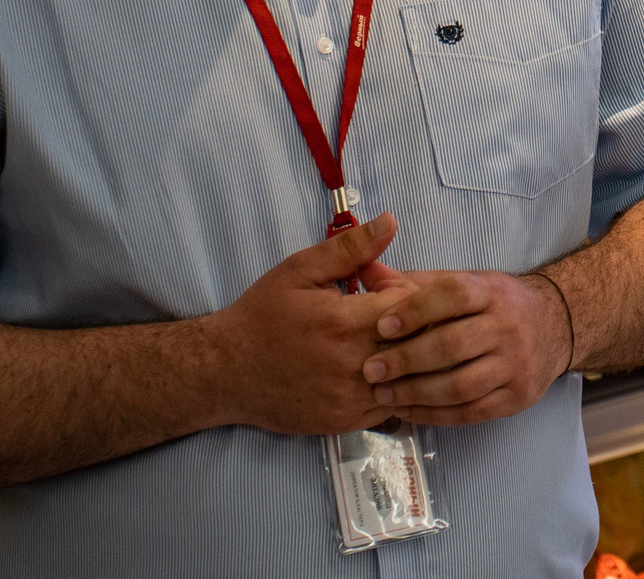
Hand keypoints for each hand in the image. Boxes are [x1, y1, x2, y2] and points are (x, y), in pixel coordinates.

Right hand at [206, 215, 411, 435]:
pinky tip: (375, 369)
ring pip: (410, 378)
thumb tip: (390, 222)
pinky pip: (393, 405)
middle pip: (418, 342)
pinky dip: (394, 386)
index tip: (381, 288)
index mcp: (345, 322)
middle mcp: (354, 365)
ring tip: (384, 341)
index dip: (405, 291)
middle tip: (386, 313)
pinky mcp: (346, 421)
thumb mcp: (300, 270)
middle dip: (412, 323)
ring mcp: (351, 398)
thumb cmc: (262, 316)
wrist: (224, 372)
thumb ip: (350, 248)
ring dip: (408, 358)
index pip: (412, 305)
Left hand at [359, 269, 572, 425]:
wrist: (556, 327)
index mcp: (492, 292)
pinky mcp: (517, 397)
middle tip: (371, 369)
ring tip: (383, 394)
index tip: (382, 326)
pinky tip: (407, 410)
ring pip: (460, 385)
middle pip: (453, 345)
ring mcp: (516, 365)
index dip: (416, 310)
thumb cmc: (496, 304)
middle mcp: (508, 326)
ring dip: (415, 392)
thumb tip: (365, 272)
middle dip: (407, 359)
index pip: (455, 296)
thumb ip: (415, 283)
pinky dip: (434, 415)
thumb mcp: (466, 282)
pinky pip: (470, 412)